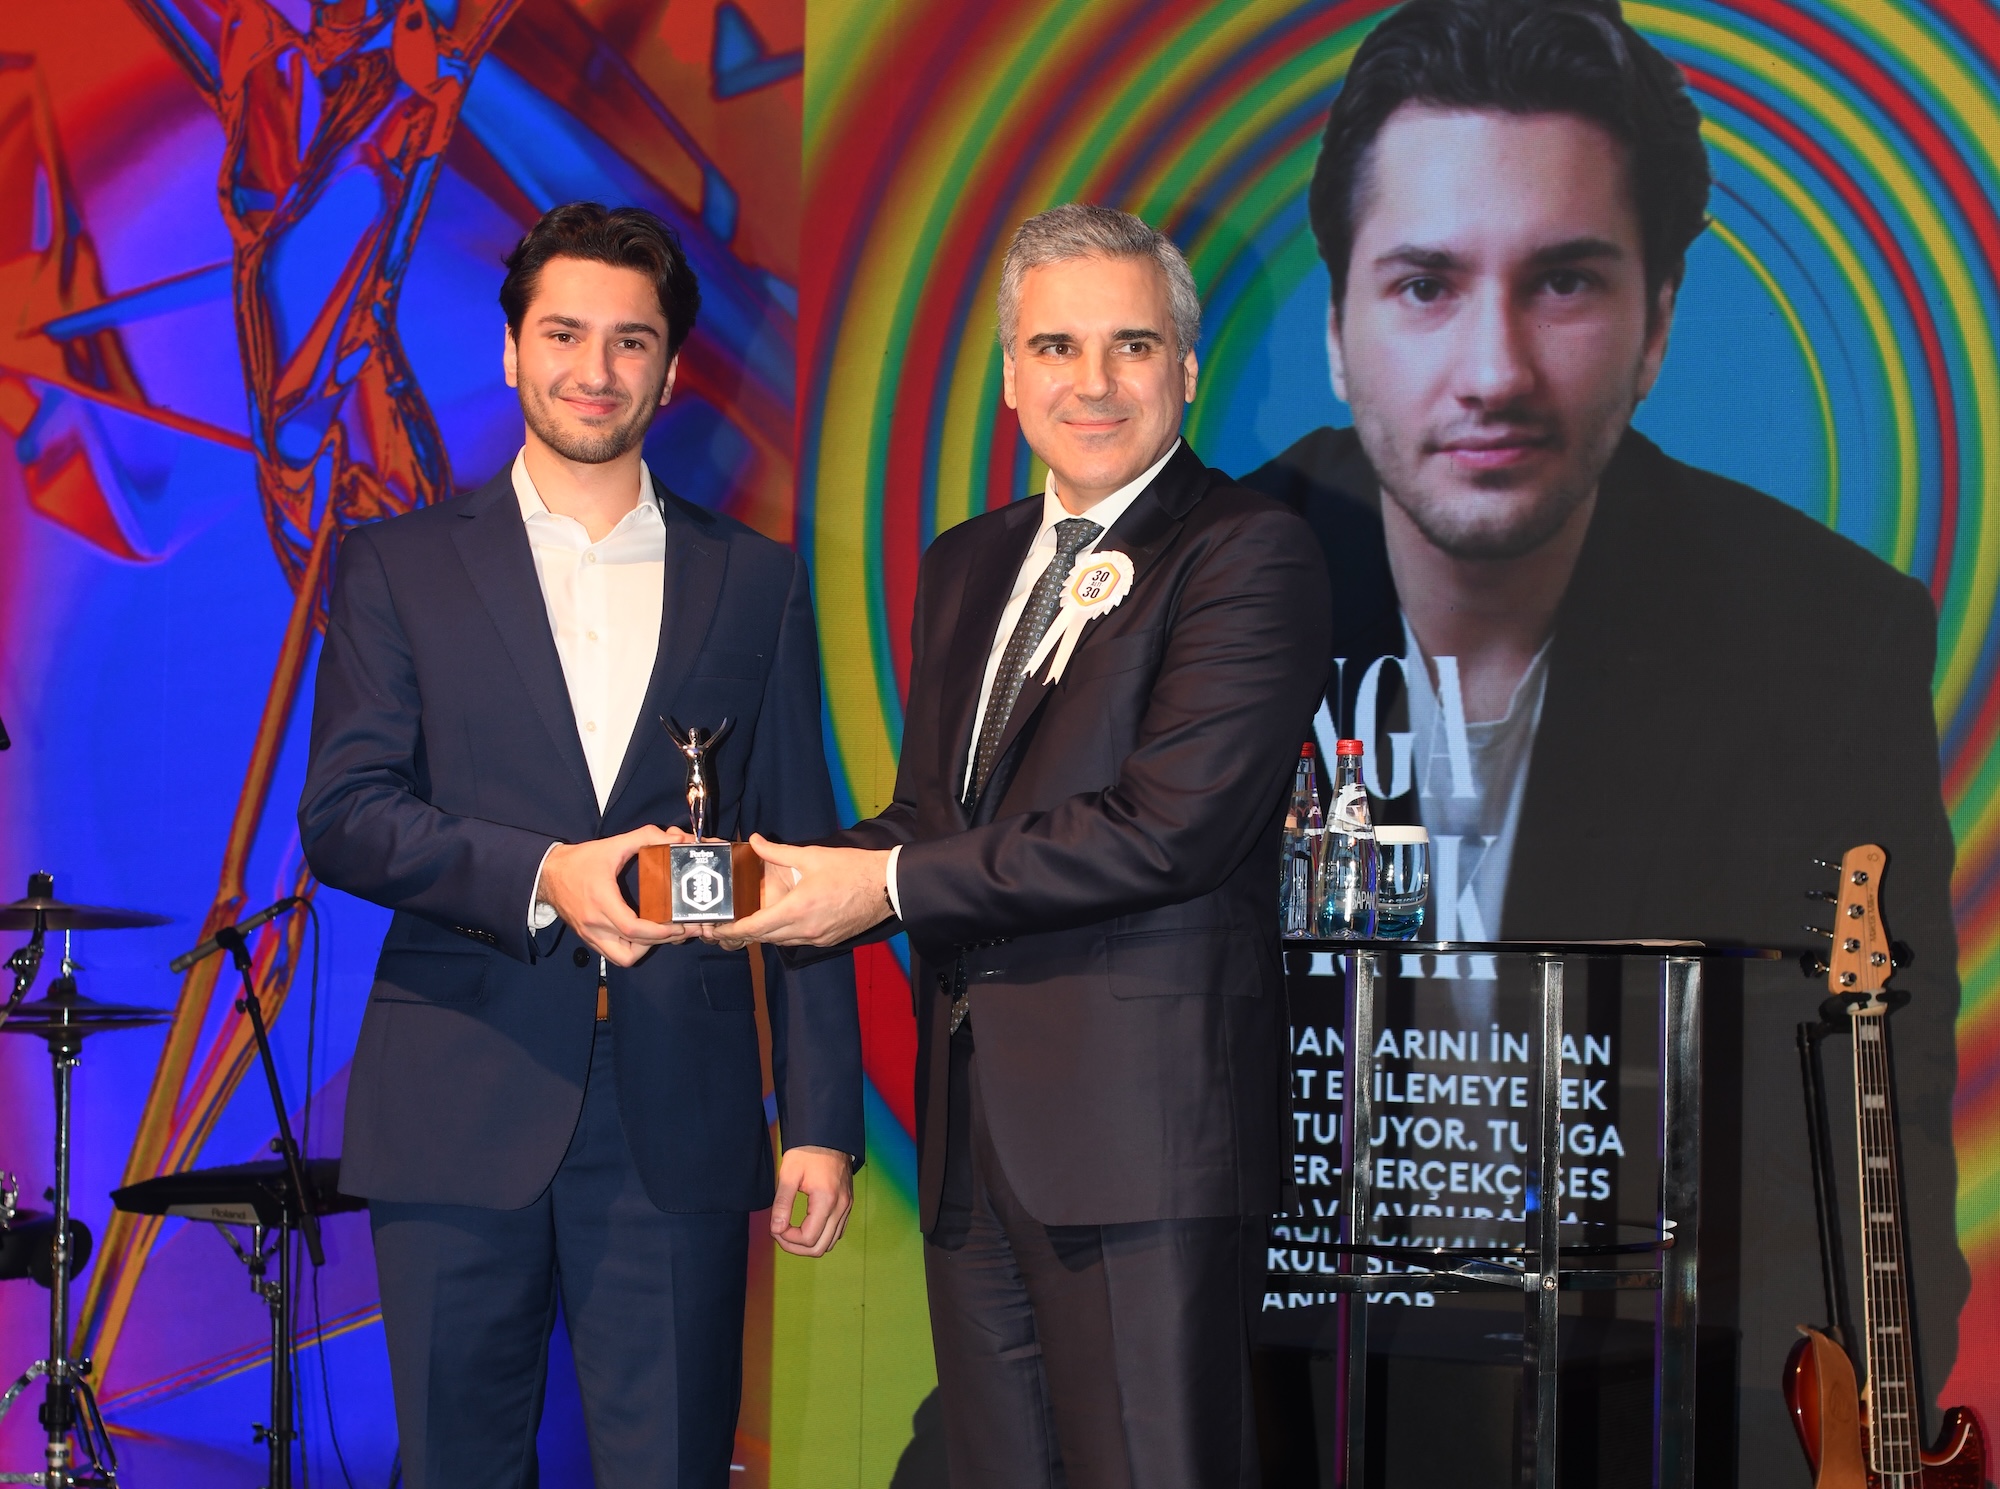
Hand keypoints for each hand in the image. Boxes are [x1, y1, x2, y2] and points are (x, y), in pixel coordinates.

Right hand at [536, 824, 695, 965]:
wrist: (547, 874)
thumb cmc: (580, 861)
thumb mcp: (613, 845)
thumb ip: (646, 837)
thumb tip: (677, 839)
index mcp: (601, 901)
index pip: (632, 928)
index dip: (659, 932)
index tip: (679, 925)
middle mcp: (594, 924)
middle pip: (631, 949)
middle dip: (661, 942)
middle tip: (681, 929)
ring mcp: (590, 935)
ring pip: (622, 958)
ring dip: (644, 949)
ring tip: (661, 933)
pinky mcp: (589, 939)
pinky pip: (613, 955)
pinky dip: (631, 949)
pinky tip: (643, 935)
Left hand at [703, 835, 891, 948]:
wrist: (887, 886)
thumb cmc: (851, 868)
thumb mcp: (811, 856)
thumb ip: (778, 852)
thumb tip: (755, 841)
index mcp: (797, 909)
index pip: (754, 928)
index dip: (732, 930)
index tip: (715, 928)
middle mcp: (804, 930)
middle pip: (764, 938)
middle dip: (742, 933)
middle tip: (724, 925)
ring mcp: (817, 939)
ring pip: (780, 941)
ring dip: (764, 933)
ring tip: (748, 921)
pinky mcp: (828, 940)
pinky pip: (797, 941)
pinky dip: (783, 934)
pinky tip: (781, 920)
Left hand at [770, 1145, 852, 1256]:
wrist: (828, 1136)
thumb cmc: (807, 1152)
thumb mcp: (789, 1174)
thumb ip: (782, 1203)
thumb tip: (776, 1229)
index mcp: (826, 1200)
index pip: (808, 1238)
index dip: (788, 1239)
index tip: (775, 1227)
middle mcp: (841, 1207)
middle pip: (820, 1248)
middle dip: (796, 1247)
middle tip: (780, 1234)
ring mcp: (846, 1207)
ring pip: (830, 1243)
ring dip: (809, 1244)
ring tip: (791, 1232)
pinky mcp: (847, 1205)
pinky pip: (836, 1232)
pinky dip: (821, 1236)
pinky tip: (805, 1226)